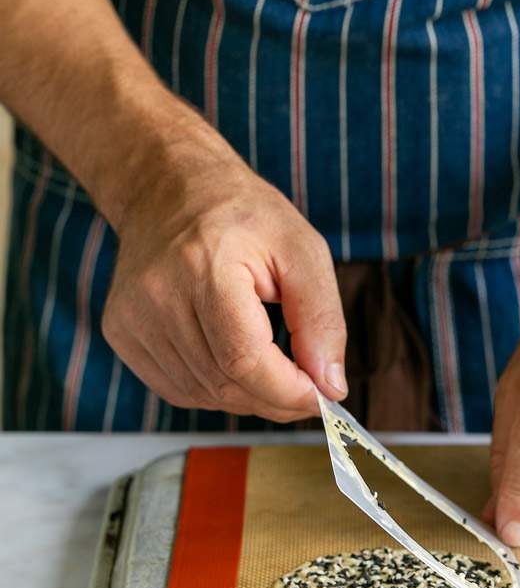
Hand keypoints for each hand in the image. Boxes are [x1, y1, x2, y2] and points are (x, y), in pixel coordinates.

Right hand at [102, 140, 346, 420]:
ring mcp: (132, 317)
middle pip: (224, 384)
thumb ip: (321, 320)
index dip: (289, 392)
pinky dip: (215, 390)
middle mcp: (158, 295)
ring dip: (248, 396)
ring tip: (272, 367)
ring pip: (202, 394)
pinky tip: (233, 362)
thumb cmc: (242, 215)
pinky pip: (177, 389)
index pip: (245, 360)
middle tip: (307, 388)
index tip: (322, 395)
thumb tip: (330, 385)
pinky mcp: (121, 332)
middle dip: (276, 399)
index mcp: (205, 267)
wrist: (169, 188)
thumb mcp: (302, 251)